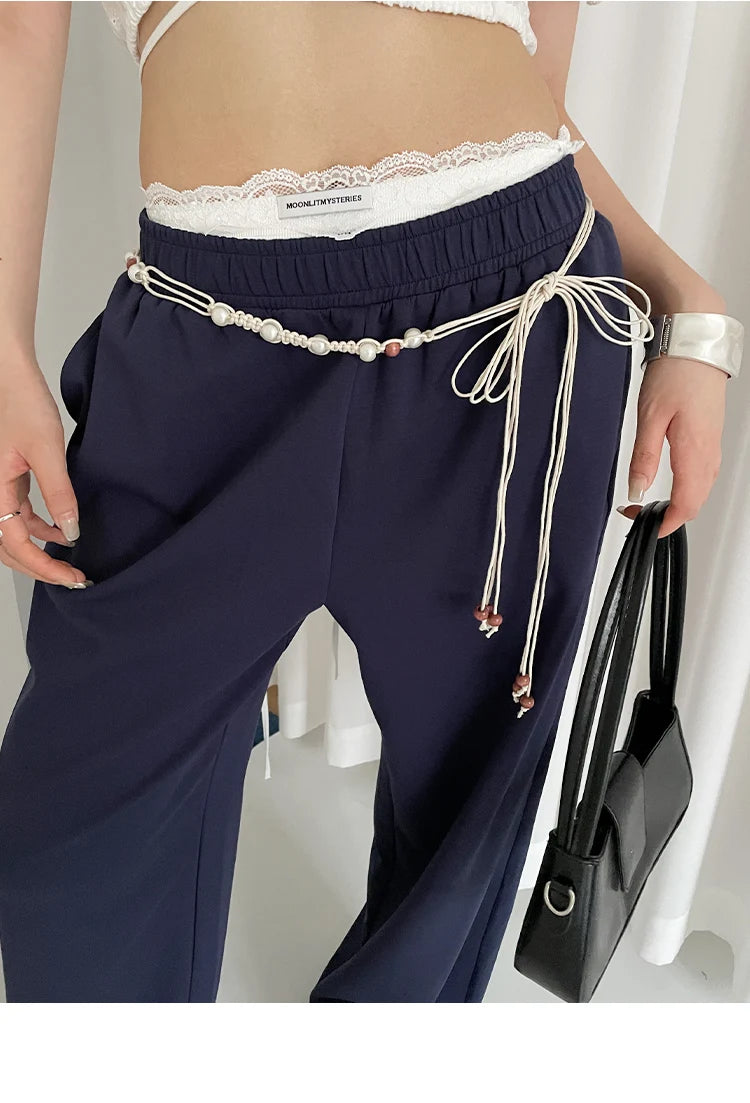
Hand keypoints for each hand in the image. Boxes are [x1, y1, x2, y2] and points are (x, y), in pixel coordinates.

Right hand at [0, 355, 91, 586]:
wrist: (9, 373)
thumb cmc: (21, 402)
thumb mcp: (47, 450)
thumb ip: (59, 493)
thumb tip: (71, 531)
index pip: (15, 543)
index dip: (42, 566)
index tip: (70, 577)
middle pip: (7, 547)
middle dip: (38, 566)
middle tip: (71, 579)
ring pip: (11, 533)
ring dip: (37, 549)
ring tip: (69, 560)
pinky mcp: (5, 479)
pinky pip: (16, 515)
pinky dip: (37, 528)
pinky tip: (59, 530)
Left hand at [616, 355, 726, 538]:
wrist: (695, 344)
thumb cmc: (675, 373)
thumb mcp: (649, 417)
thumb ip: (643, 458)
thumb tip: (636, 490)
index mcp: (694, 452)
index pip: (686, 505)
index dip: (665, 523)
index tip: (643, 526)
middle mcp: (708, 453)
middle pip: (695, 502)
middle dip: (669, 516)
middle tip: (638, 514)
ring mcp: (712, 446)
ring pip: (700, 490)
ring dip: (678, 502)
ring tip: (649, 502)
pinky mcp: (711, 437)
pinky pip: (703, 474)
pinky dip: (687, 487)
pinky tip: (669, 482)